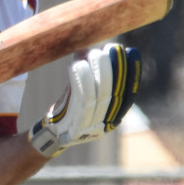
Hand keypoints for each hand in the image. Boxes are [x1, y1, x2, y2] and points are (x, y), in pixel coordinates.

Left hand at [29, 44, 140, 158]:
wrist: (51, 136)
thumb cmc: (68, 111)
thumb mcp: (81, 94)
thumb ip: (87, 77)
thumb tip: (84, 50)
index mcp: (113, 119)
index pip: (128, 95)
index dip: (132, 73)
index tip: (131, 52)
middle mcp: (105, 125)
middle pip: (115, 93)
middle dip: (116, 68)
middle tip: (110, 48)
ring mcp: (91, 126)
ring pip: (101, 94)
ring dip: (99, 70)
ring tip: (94, 53)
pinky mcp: (75, 124)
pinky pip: (82, 98)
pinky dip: (82, 79)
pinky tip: (78, 64)